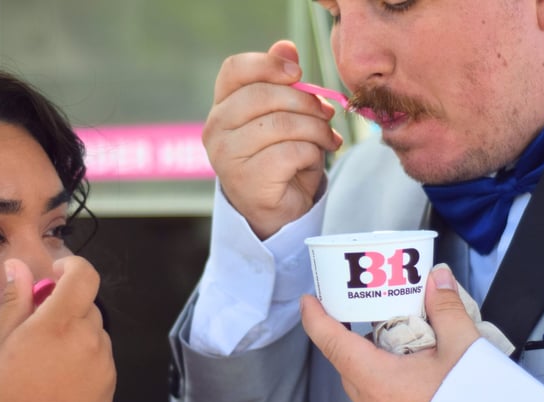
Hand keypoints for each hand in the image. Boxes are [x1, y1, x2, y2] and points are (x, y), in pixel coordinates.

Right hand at [0, 256, 114, 401]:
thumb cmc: (6, 392)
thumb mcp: (2, 341)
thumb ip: (16, 299)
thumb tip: (18, 265)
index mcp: (61, 323)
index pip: (85, 275)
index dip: (72, 266)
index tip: (56, 274)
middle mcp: (90, 339)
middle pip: (89, 306)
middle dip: (67, 308)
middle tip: (40, 330)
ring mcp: (105, 363)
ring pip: (96, 334)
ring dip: (78, 336)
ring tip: (48, 363)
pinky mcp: (112, 384)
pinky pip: (102, 359)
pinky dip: (87, 360)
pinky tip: (62, 381)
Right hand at [203, 39, 342, 238]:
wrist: (279, 213)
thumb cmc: (281, 161)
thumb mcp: (284, 118)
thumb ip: (283, 84)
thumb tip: (287, 47)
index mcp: (222, 108)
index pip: (236, 70)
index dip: (269, 63)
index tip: (298, 72)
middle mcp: (216, 130)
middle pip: (264, 95)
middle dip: (306, 102)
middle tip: (327, 114)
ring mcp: (227, 157)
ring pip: (282, 124)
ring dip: (315, 130)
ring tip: (327, 140)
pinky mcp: (248, 181)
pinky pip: (291, 152)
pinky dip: (312, 154)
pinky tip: (315, 161)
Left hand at [301, 264, 479, 401]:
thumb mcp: (463, 346)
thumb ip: (446, 307)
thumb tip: (436, 278)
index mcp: (376, 380)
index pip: (332, 342)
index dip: (316, 318)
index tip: (309, 301)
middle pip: (349, 363)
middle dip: (355, 338)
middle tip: (375, 315)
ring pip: (364, 385)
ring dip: (374, 364)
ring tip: (405, 347)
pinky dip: (387, 386)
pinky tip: (416, 379)